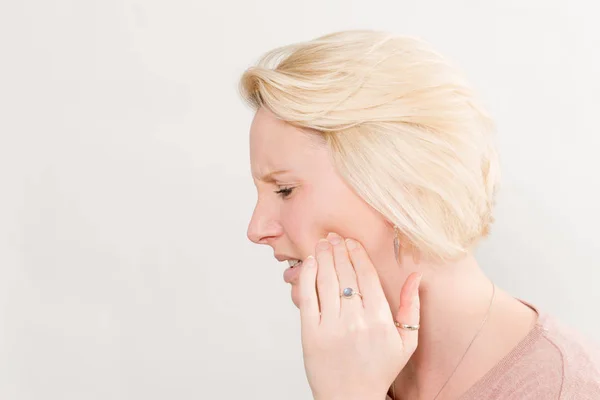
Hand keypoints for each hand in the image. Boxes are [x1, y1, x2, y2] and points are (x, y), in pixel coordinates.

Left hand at [297, 232, 420, 399]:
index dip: (358, 255)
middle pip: (346, 275)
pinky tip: (309, 263)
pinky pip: (308, 298)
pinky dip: (307, 277)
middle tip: (333, 236)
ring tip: (322, 243)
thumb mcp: (405, 342)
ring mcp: (332, 327)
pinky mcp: (311, 334)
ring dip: (323, 258)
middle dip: (339, 251)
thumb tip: (415, 277)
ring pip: (327, 282)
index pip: (367, 277)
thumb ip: (411, 308)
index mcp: (381, 321)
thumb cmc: (378, 370)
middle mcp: (356, 321)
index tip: (351, 241)